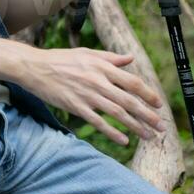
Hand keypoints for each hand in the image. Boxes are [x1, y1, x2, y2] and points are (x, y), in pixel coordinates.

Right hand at [22, 46, 165, 144]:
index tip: (158, 104)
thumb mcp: (86, 53)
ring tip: (149, 136)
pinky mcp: (76, 106)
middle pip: (129, 101)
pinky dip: (112, 133)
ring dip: (136, 126)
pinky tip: (124, 140)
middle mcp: (97, 81)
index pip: (132, 82)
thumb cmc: (60, 59)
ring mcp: (87, 95)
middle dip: (148, 116)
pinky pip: (98, 122)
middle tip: (161, 127)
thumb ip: (110, 58)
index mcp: (102, 67)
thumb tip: (130, 59)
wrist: (33, 67)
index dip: (148, 95)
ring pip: (117, 114)